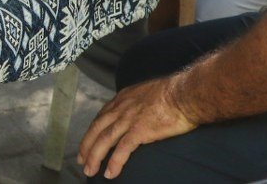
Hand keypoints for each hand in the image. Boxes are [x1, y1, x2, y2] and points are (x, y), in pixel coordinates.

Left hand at [79, 76, 196, 178]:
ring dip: (94, 157)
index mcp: (123, 98)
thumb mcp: (146, 92)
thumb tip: (137, 111)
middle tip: (81, 160)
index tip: (87, 142)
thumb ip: (136, 102)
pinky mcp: (140, 130)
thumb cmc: (173, 93)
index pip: (101, 117)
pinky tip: (110, 173)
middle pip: (97, 129)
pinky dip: (114, 162)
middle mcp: (121, 108)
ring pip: (104, 140)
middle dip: (86, 146)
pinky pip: (122, 149)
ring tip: (90, 171)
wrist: (185, 93)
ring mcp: (129, 119)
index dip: (91, 131)